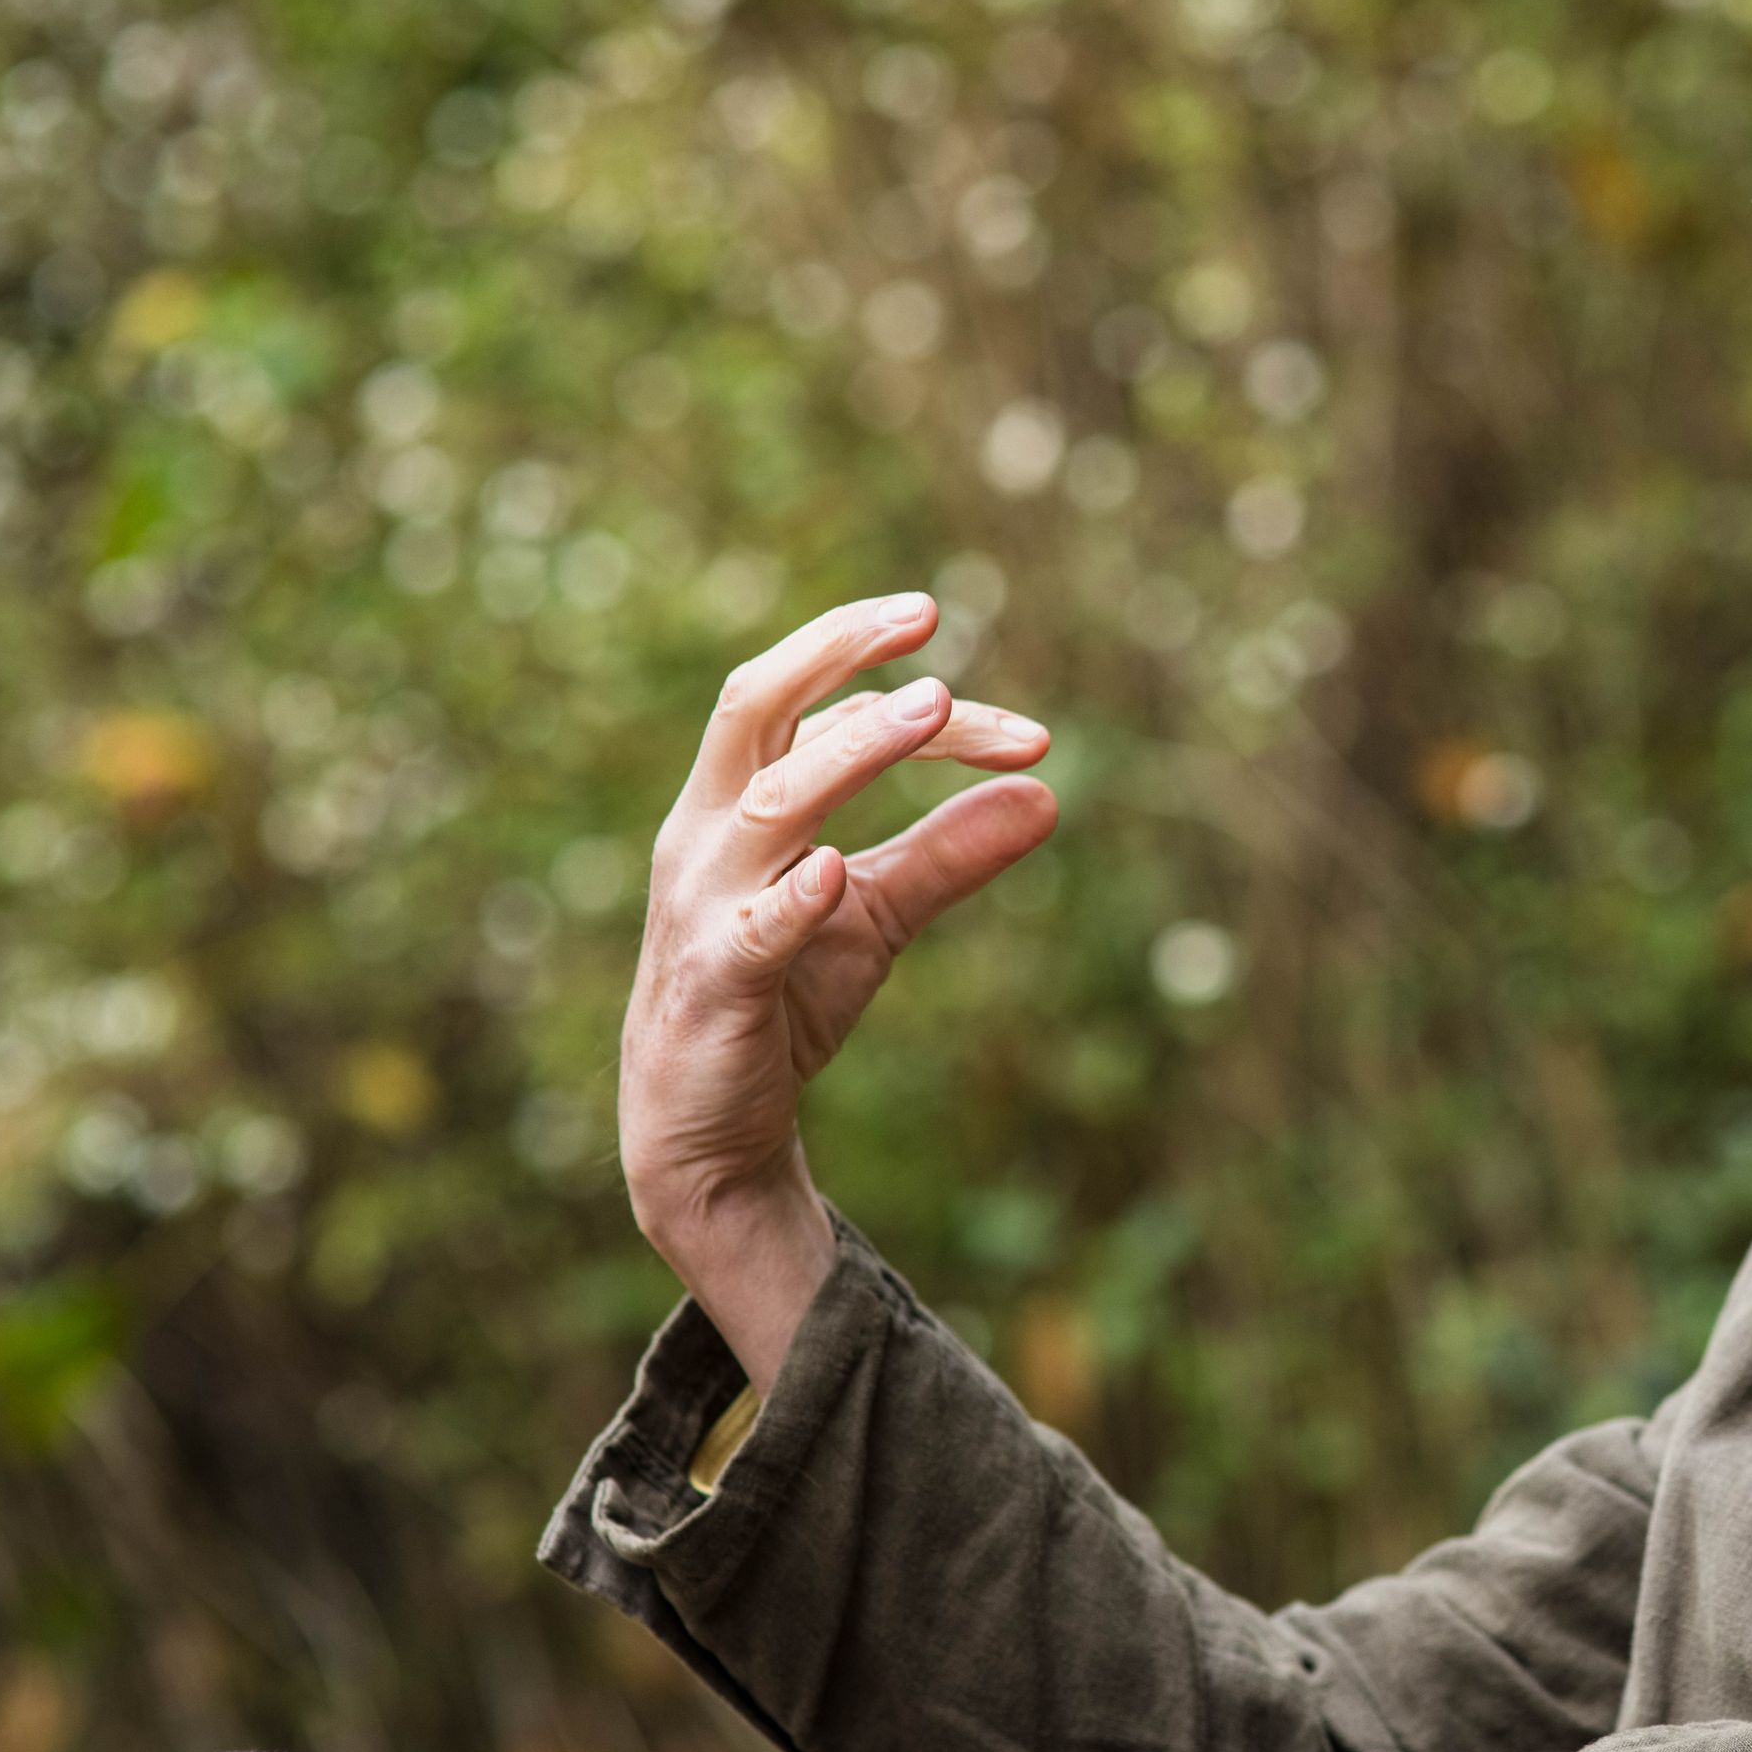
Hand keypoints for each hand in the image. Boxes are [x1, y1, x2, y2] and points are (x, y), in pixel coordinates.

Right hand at [620, 593, 1059, 1387]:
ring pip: (769, 800)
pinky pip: (751, 928)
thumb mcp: (876, 919)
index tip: (1034, 738)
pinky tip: (834, 873)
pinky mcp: (715, 983)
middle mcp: (709, 833)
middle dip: (836, 650)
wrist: (709, 1134)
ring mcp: (704, 904)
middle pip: (758, 706)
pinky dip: (792, 897)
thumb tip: (1047, 792)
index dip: (932, 713)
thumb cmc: (782, 1000)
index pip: (828, 716)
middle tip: (926, 617)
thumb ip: (949, 854)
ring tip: (928, 710)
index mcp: (740, 803)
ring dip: (852, 750)